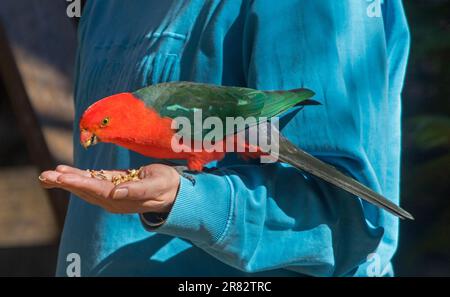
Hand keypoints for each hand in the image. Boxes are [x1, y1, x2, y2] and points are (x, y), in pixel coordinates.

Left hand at [39, 164, 179, 213]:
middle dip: (64, 183)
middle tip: (44, 176)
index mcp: (122, 199)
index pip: (96, 190)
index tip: (61, 177)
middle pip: (84, 190)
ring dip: (66, 181)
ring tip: (47, 175)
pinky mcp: (114, 185)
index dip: (78, 183)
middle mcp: (113, 199)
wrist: (174, 191)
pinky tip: (65, 172)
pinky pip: (93, 181)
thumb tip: (116, 193)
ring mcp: (112, 193)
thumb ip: (137, 190)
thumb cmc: (167, 185)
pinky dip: (78, 176)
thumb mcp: (156, 185)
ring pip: (85, 186)